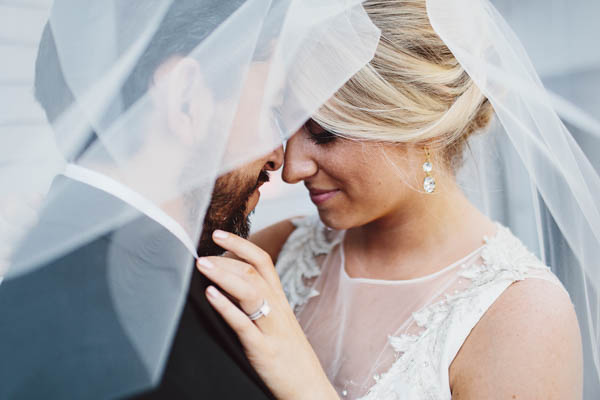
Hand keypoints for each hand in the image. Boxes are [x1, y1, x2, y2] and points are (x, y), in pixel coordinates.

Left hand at [196, 230, 338, 399]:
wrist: (310, 390)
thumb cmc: (290, 358)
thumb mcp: (277, 325)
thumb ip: (259, 305)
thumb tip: (229, 287)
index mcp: (280, 301)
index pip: (262, 262)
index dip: (241, 244)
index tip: (219, 234)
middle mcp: (278, 309)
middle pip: (253, 272)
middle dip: (226, 257)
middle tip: (201, 251)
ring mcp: (272, 329)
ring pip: (250, 291)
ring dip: (224, 275)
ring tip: (202, 266)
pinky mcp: (264, 351)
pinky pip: (244, 324)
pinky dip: (226, 307)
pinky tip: (210, 295)